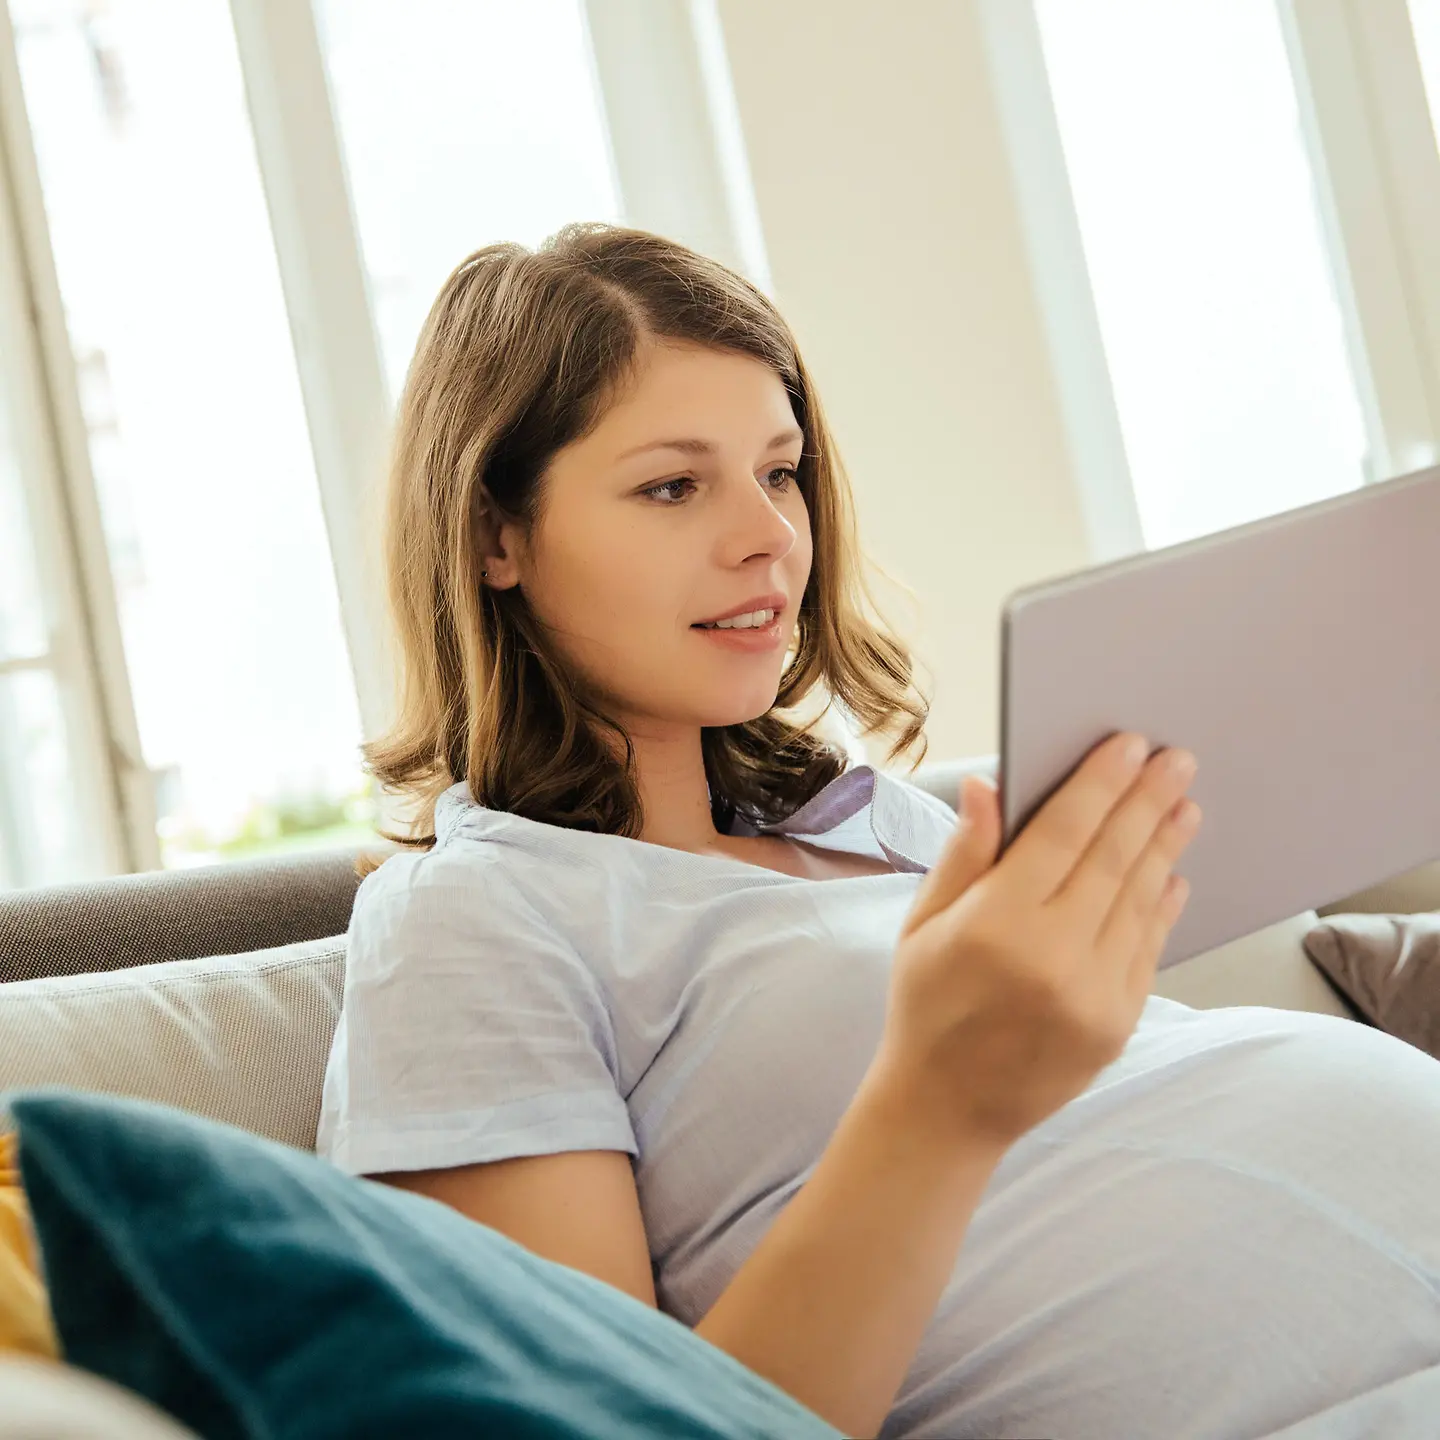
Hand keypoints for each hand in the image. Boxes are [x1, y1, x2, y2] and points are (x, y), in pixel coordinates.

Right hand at [875, 732, 1200, 1148]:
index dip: (1100, 784)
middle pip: (1114, 858)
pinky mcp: (1118, 1024)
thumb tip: (987, 786)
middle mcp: (1052, 956)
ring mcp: (1093, 994)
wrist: (948, 1108)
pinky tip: (1171, 872)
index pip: (1064, 833)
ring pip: (1140, 900)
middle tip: (1177, 760)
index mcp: (996, 924)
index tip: (1130, 746)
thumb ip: (963, 855)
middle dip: (1148, 801)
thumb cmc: (927, 1005)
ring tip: (1184, 805)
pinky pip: (1148, 948)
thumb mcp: (921, 924)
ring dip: (1165, 846)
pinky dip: (1162, 905)